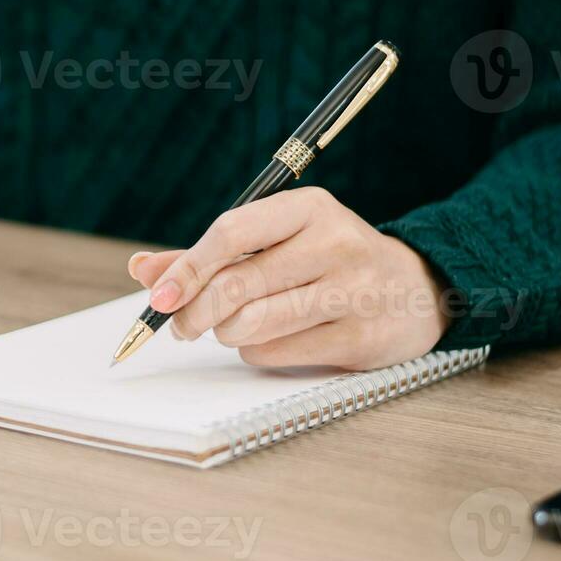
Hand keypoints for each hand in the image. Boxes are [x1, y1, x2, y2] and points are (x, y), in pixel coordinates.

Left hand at [127, 188, 449, 369]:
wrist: (416, 288)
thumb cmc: (328, 260)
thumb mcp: (278, 239)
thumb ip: (210, 253)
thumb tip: (143, 269)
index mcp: (309, 208)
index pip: (233, 231)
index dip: (187, 266)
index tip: (158, 294)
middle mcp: (334, 243)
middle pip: (238, 283)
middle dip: (195, 311)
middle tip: (180, 325)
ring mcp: (352, 291)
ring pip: (254, 323)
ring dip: (226, 333)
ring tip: (229, 328)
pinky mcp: (360, 337)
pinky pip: (278, 352)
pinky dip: (256, 352)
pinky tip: (266, 340)